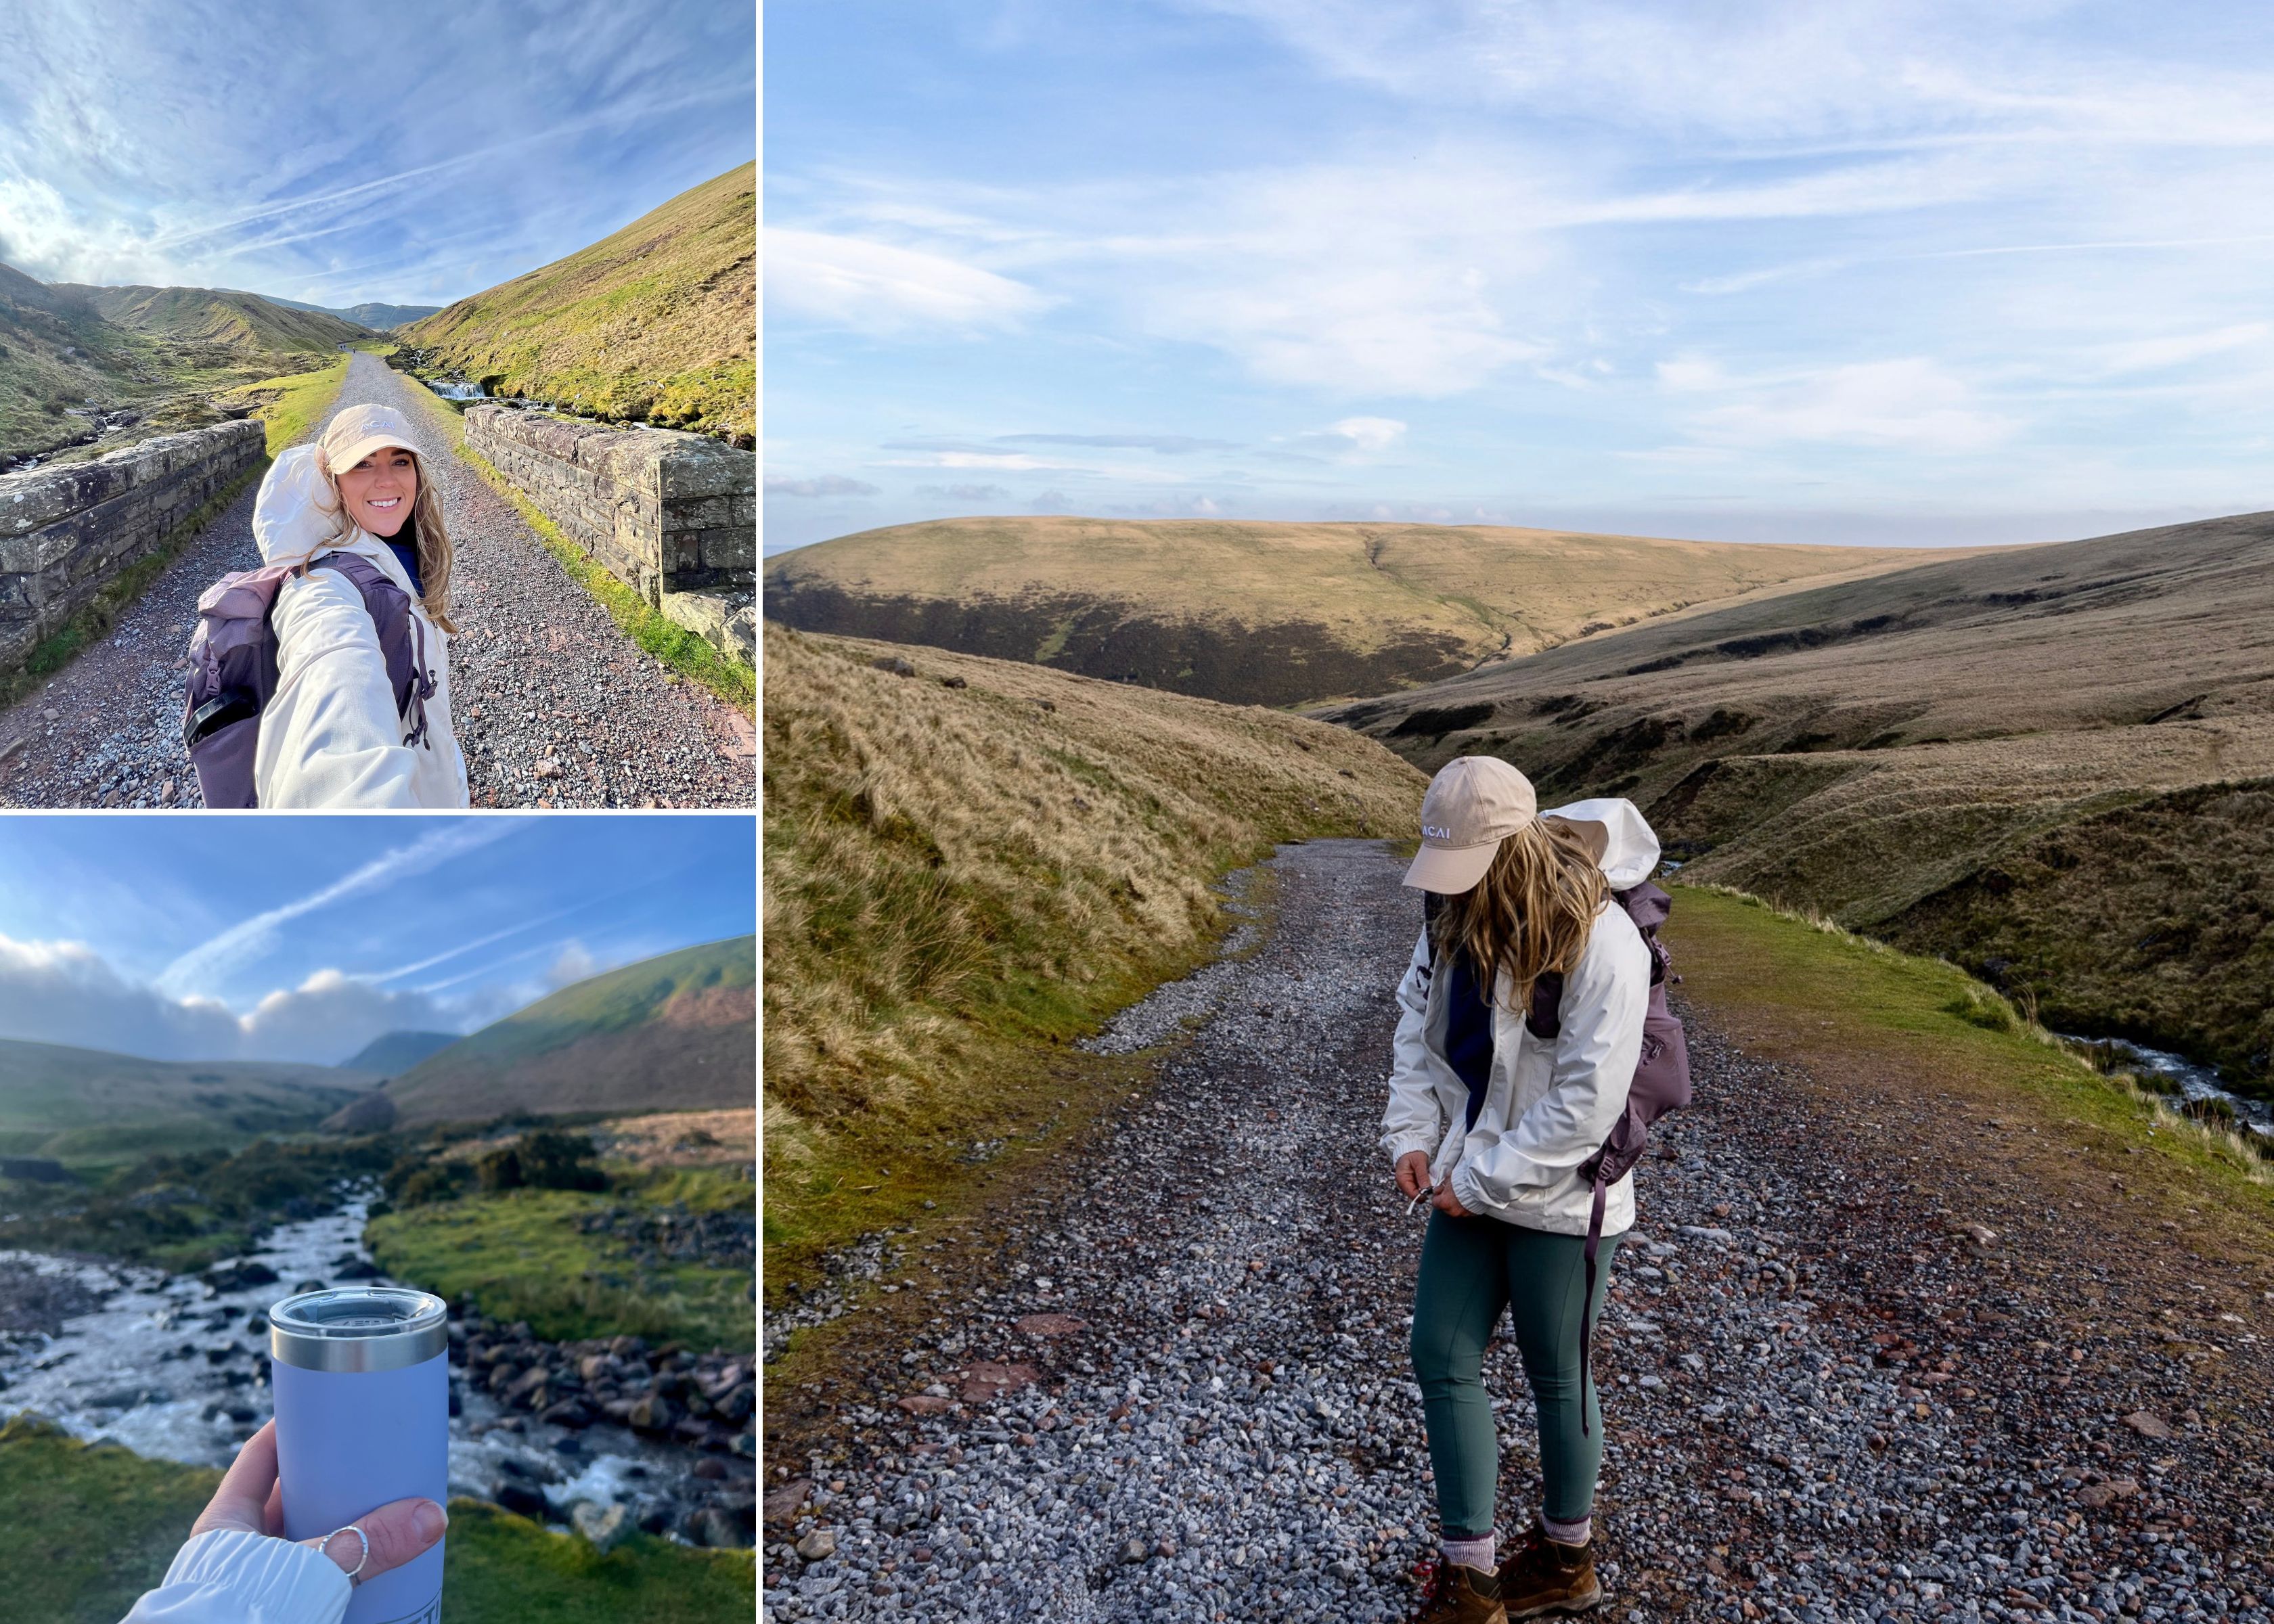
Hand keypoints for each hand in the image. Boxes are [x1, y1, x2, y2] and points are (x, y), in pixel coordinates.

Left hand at [190, 1420, 446, 1584]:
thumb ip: (369, 1544)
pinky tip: (365, 1558)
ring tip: (377, 1505)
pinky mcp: (275, 1599)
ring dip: (334, 1522)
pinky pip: (310, 1571)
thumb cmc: (245, 1612)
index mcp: (225, 1521)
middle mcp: (235, 1546)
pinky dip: (337, 1561)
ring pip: (300, 1535)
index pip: (258, 1456)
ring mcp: (254, 1576)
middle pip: (287, 1494)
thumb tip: (434, 1516)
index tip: (327, 1407)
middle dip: (327, 1479)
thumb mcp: (309, 1570)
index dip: (290, 1428)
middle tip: (371, 1459)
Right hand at [1394, 1151, 1431, 1199]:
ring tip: (1432, 1180)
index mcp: (1402, 1179)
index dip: (1423, 1195)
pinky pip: (1421, 1187)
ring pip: (1420, 1191)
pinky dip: (1427, 1184)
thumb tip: (1427, 1188)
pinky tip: (1430, 1179)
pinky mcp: (1414, 1181)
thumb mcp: (1419, 1162)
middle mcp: (1404, 1183)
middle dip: (1426, 1191)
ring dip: (1427, 1188)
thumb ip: (1422, 1175)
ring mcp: (1409, 1183)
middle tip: (1435, 1185)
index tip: (1432, 1191)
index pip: (1412, 1194)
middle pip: (1416, 1194)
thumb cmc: (1412, 1152)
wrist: (1412, 1146)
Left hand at [1432, 1180, 1471, 1217]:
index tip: (1439, 1192)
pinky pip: (1466, 1210)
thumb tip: (1440, 1188)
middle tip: (1451, 1192)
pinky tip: (1469, 1197)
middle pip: (1445, 1207)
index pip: (1435, 1203)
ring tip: (1462, 1193)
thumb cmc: (1465, 1180)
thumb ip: (1442, 1186)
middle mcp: (1453, 1211)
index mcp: (1444, 1203)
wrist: (1481, 1183)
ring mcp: (1463, 1213)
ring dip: (1457, 1203)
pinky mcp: (1472, 1213)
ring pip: (1456, 1209)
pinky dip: (1466, 1205)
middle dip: (1447, 1200)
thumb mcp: (1448, 1178)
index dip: (1437, 1196)